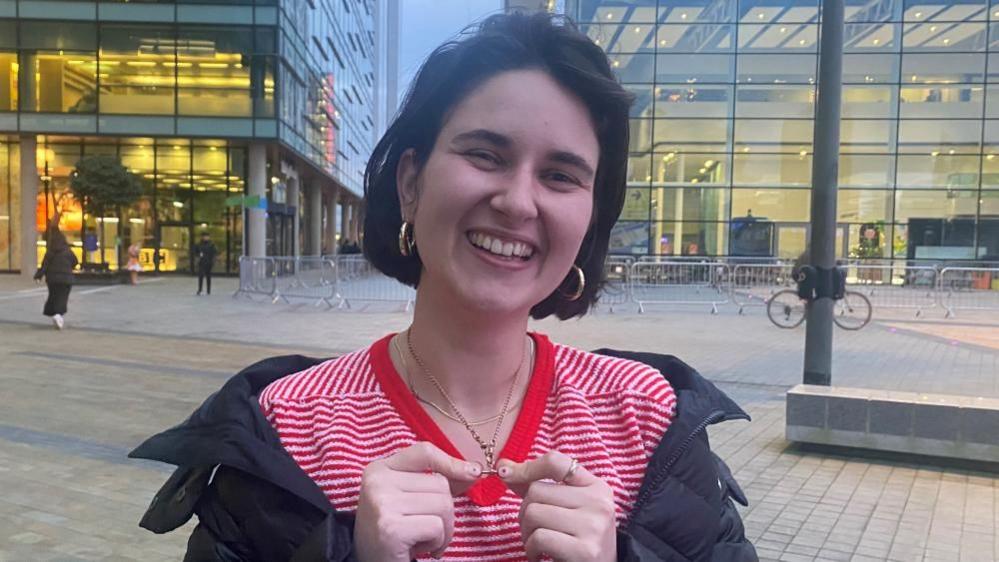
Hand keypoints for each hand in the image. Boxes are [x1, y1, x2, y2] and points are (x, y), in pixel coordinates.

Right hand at [353, 442, 481, 561]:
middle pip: (440, 483)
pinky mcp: (391, 528)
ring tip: (421, 539)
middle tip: (426, 529)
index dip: (452, 462)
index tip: (472, 473)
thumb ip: (435, 482)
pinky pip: (437, 527)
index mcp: (379, 469)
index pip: (424, 452)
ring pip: (443, 504)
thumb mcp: (409, 499)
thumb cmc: (394, 532)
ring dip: (443, 530)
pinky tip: (417, 549)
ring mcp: (382, 503)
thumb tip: (473, 471)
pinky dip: (437, 542)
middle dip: (445, 511)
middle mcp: (377, 481)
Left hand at [499, 452, 616, 561]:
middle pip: (537, 490)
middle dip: (525, 512)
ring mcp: (594, 526)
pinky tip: (540, 555)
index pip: (556, 462)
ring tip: (538, 543)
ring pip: (534, 513)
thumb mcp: (566, 508)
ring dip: (526, 533)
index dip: (526, 467)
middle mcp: (599, 503)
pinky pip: (539, 537)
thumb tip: (505, 468)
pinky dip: (531, 549)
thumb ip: (539, 487)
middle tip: (534, 529)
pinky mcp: (585, 550)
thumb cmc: (577, 540)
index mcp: (596, 487)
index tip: (506, 473)